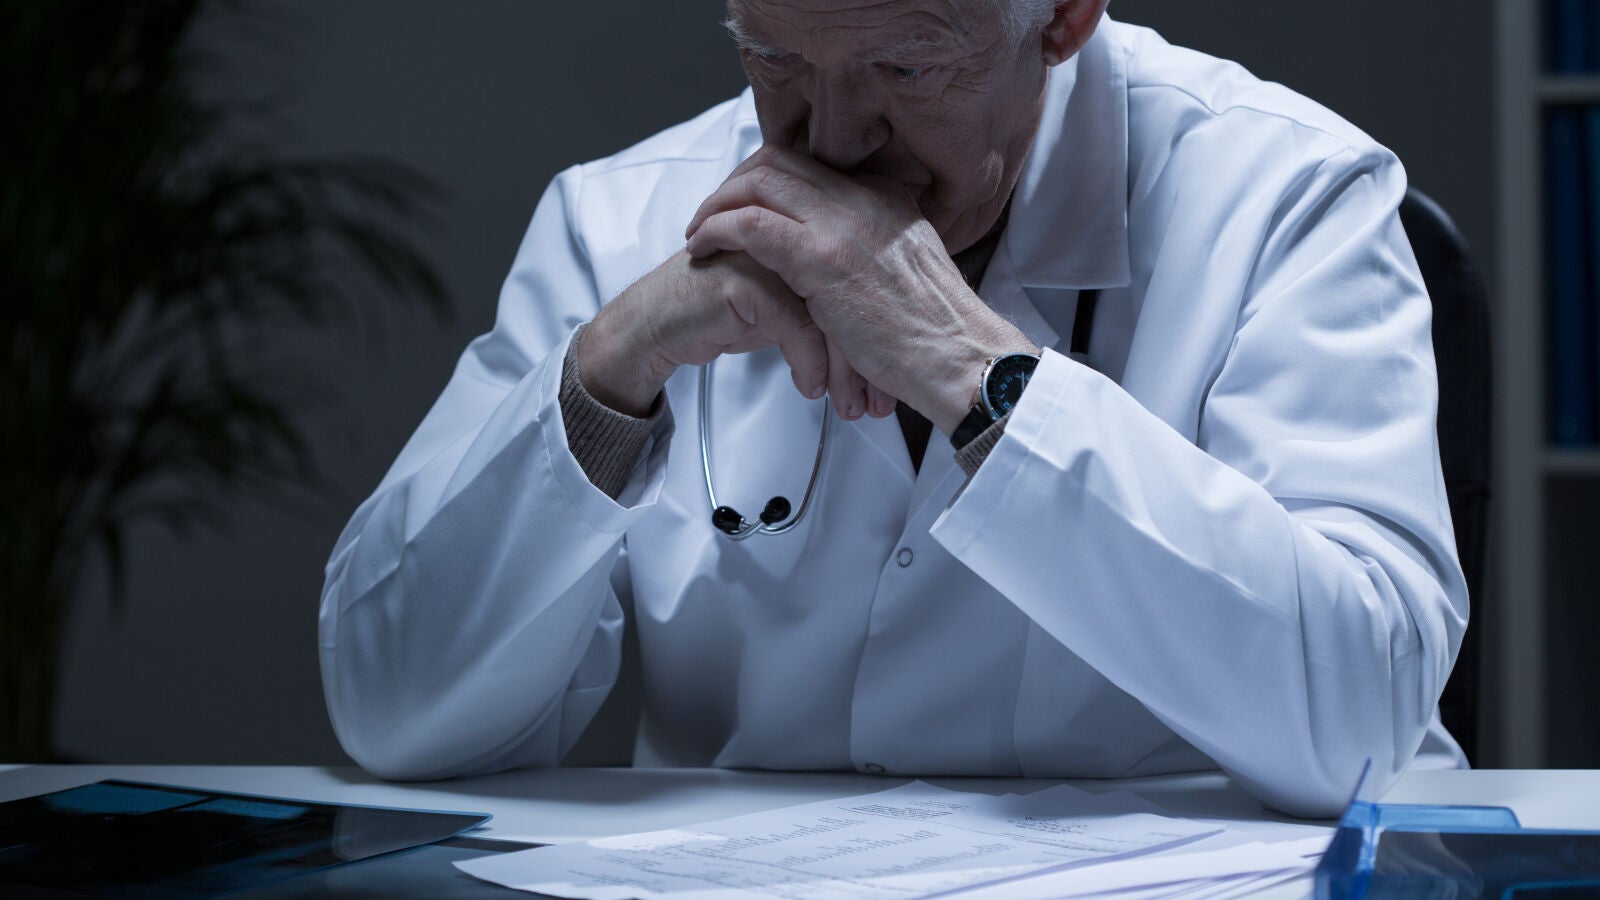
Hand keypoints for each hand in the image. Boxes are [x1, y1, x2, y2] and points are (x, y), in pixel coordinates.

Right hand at [579, 249, 888, 418]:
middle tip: (878, 401)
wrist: (659, 323)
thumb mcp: (791, 302)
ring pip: (831, 310)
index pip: (867, 276)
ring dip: (844, 369)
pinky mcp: (744, 275)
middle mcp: (794, 230)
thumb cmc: (725, 311)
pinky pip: (796, 325)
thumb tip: (881, 337)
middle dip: (870, 357)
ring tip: (848, 405)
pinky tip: (810, 388)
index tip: (889, 380)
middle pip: (855, 292)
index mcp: (813, 227)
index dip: (882, 333)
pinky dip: (810, 365)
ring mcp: (769, 249)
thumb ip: (832, 298)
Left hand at [683, 145, 1033, 432]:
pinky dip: (717, 229)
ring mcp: (842, 223)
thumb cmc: (936, 336)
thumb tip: (841, 261)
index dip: (766, 178)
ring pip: (758, 182)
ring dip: (717, 204)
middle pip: (777, 161)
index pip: (811, 163)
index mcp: (886, 196)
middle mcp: (864, 197)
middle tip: (710, 216)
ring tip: (699, 233)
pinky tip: (703, 248)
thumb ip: (875, 250)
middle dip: (733, 185)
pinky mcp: (821, 258)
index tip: (744, 204)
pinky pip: (750, 223)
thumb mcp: (909, 271)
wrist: (960, 359)